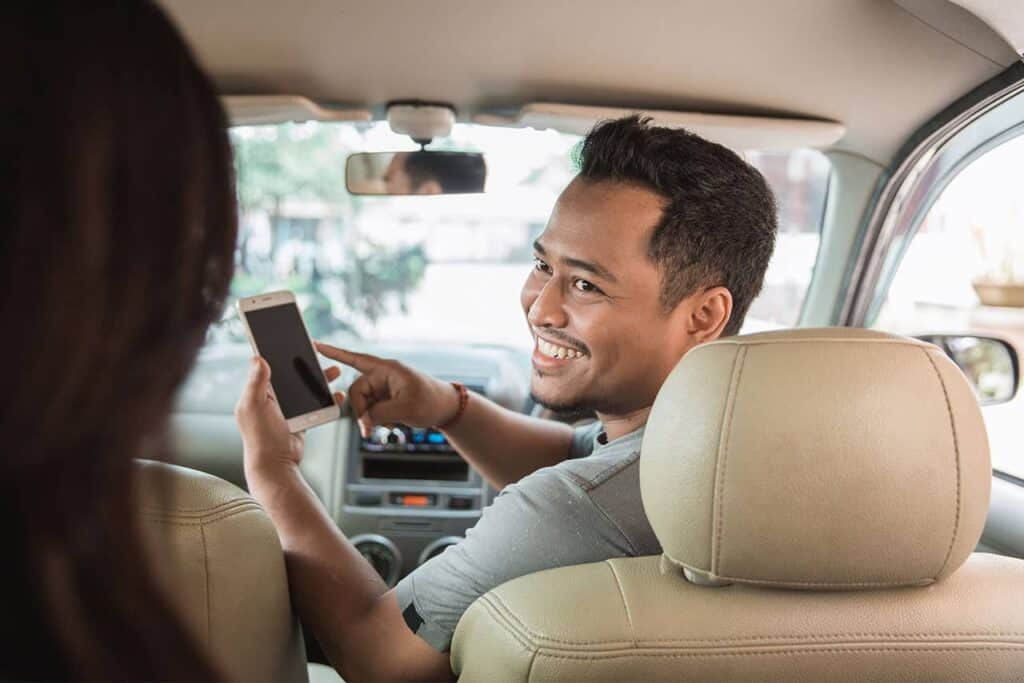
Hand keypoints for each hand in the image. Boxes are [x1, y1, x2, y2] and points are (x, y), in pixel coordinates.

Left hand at [235, 356, 342, 475]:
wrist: (276, 464)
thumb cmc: (261, 437)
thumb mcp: (254, 406)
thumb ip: (256, 382)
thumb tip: (257, 357)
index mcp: (256, 393)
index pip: (266, 366)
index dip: (275, 352)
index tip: (287, 339)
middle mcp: (270, 399)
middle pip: (289, 374)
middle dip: (304, 363)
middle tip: (316, 352)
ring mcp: (286, 409)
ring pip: (304, 388)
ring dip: (319, 378)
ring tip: (333, 371)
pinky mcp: (299, 418)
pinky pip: (314, 404)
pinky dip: (326, 398)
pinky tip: (336, 394)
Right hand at [315, 342, 458, 437]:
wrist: (447, 409)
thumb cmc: (432, 401)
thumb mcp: (405, 408)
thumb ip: (379, 413)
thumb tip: (363, 420)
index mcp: (386, 369)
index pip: (355, 359)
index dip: (334, 353)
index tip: (315, 345)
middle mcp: (382, 376)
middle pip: (356, 392)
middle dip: (361, 411)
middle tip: (368, 430)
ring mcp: (383, 388)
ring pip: (362, 403)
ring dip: (368, 418)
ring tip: (382, 428)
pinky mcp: (385, 399)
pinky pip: (371, 409)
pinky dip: (374, 419)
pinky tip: (387, 424)